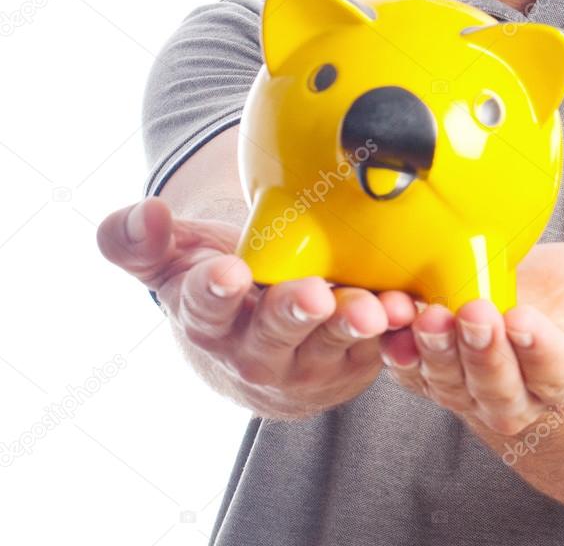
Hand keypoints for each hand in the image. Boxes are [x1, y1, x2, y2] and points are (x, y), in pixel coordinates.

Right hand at [96, 196, 418, 418]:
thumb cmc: (221, 281)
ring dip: (352, 326)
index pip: (204, 309)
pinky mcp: (353, 363)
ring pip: (331, 347)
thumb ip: (140, 241)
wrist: (261, 337)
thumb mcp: (175, 261)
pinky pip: (377, 350)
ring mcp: (308, 360)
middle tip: (311, 296)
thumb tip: (143, 212)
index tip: (226, 271)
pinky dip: (396, 332)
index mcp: (209, 320)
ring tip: (372, 309)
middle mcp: (256, 349)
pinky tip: (412, 309)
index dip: (214, 292)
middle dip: (293, 314)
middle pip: (274, 335)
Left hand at [380, 242, 563, 435]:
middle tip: (473, 312)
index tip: (528, 319)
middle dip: (484, 351)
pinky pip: (416, 375)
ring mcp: (477, 397)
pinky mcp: (442, 383)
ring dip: (436, 354)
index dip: (542, 348)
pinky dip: (399, 355)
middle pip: (500, 384)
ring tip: (424, 316)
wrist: (551, 374)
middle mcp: (524, 397)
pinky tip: (385, 325)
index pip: (559, 369)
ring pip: (452, 384)